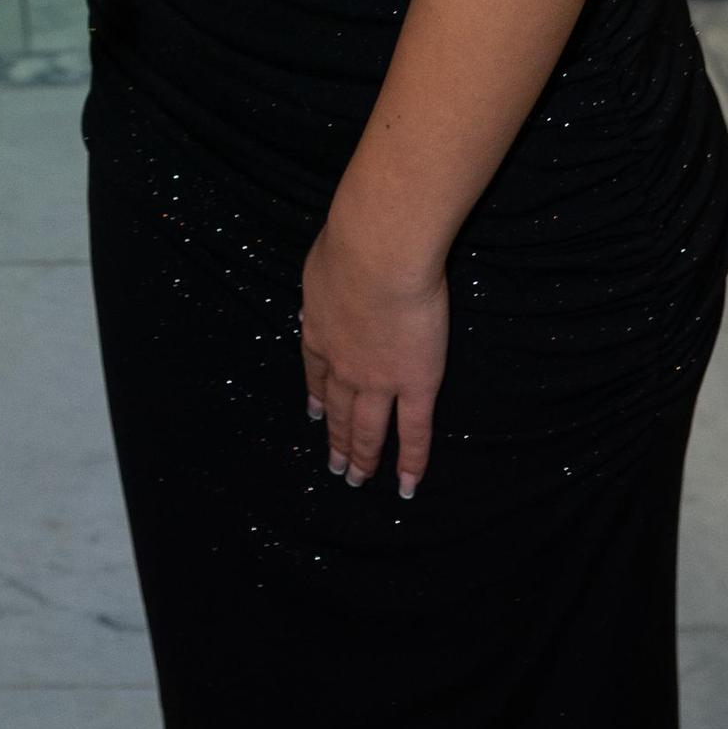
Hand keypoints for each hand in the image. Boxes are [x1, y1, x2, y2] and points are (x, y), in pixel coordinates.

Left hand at [300, 211, 448, 498]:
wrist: (377, 255)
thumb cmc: (351, 243)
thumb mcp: (322, 263)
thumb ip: (325, 282)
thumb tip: (325, 283)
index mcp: (319, 330)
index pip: (315, 371)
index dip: (315, 394)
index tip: (312, 412)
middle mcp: (342, 364)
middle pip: (336, 408)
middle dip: (334, 439)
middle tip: (334, 466)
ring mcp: (377, 380)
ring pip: (367, 429)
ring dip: (362, 457)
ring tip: (356, 480)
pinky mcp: (415, 385)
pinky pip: (414, 432)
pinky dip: (410, 462)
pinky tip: (406, 486)